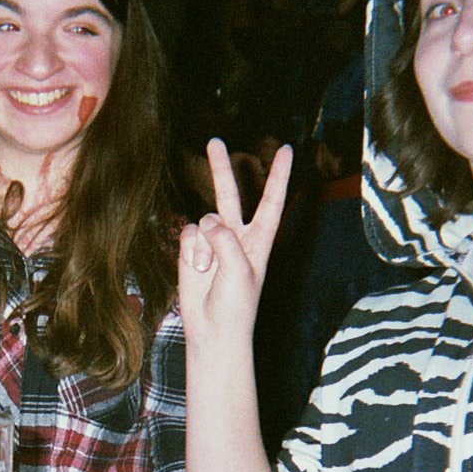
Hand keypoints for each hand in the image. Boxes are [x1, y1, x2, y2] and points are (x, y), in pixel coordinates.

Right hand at [176, 139, 291, 343]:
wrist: (213, 330)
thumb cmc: (236, 305)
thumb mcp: (240, 271)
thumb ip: (225, 241)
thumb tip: (205, 223)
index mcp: (260, 239)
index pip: (271, 200)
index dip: (277, 174)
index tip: (285, 149)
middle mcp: (236, 235)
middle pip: (229, 193)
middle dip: (221, 167)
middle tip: (214, 141)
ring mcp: (212, 242)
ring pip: (204, 219)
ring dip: (204, 244)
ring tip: (208, 270)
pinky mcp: (191, 251)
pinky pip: (187, 234)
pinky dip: (190, 250)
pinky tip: (196, 269)